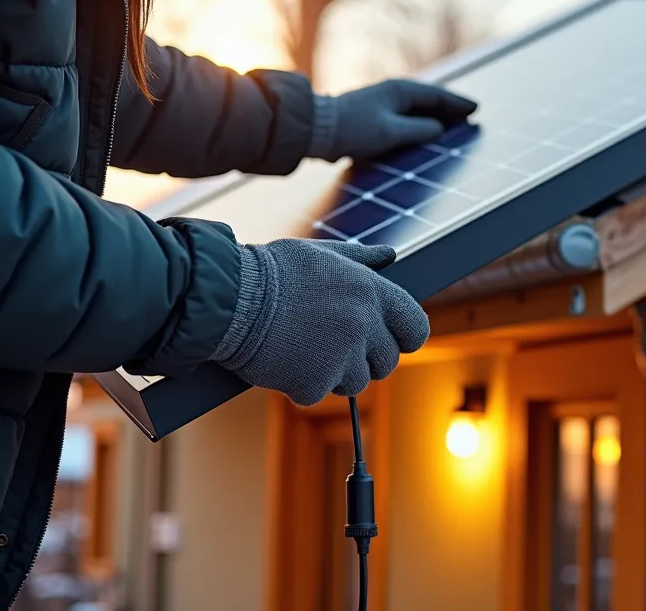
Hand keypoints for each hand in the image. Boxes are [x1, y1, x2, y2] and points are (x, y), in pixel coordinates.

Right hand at [209, 239, 429, 405]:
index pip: (416, 328)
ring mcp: (342, 357)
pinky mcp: (315, 383)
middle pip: (386, 362)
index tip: (389, 340)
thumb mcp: (320, 253)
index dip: (403, 338)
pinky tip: (283, 361)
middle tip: (331, 345)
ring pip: (355, 382)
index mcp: (372, 292)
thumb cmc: (272, 271)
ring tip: (304, 349)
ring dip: (334, 373)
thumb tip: (390, 255)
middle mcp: (365, 325)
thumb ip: (360, 258)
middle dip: (364, 358)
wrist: (230, 298)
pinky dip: (301, 384)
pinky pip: (317, 393)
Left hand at [309, 79, 477, 161]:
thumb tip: (437, 128)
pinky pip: (404, 113)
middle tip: (468, 113)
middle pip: (428, 99)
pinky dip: (418, 119)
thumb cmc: (354, 129)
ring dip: (434, 113)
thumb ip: (419, 130)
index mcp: (400, 91)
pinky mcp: (371, 114)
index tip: (475, 108)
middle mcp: (391, 91)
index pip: (436, 96)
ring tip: (450, 121)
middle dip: (448, 106)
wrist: (316, 129)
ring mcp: (380, 101)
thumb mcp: (392, 132)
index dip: (457, 103)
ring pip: (415, 106)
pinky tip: (419, 127)